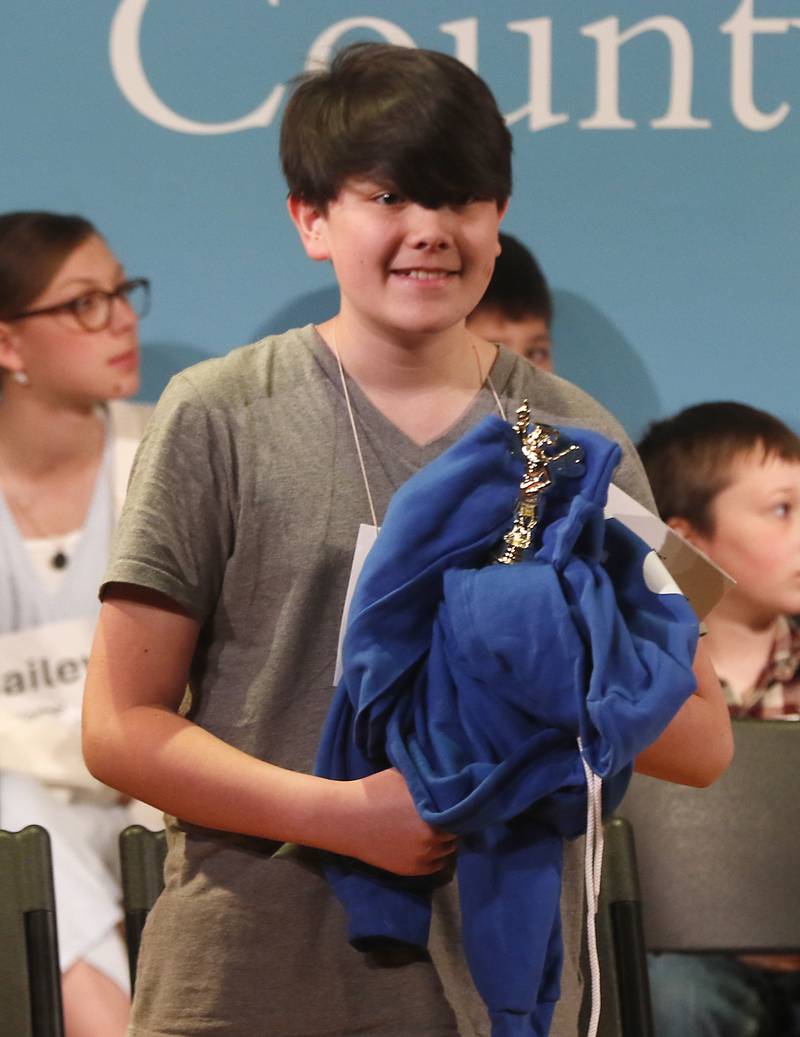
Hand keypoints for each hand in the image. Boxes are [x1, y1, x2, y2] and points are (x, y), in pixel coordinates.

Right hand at [335, 768, 455, 876]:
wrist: (348, 819)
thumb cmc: (376, 791)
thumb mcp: (406, 777)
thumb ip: (429, 781)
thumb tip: (448, 779)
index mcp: (434, 812)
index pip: (461, 814)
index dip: (458, 809)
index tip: (453, 805)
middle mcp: (432, 837)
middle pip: (455, 834)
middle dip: (451, 825)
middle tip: (443, 817)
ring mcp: (422, 856)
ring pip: (447, 851)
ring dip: (443, 842)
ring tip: (434, 831)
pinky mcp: (411, 869)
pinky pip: (435, 866)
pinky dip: (435, 857)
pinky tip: (427, 845)